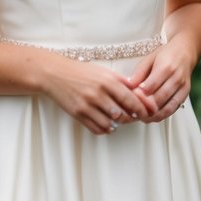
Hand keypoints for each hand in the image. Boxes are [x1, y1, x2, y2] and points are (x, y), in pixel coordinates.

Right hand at [41, 54, 157, 135]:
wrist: (55, 74)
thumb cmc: (81, 71)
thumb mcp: (103, 71)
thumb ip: (121, 82)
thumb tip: (140, 93)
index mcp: (107, 81)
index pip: (131, 100)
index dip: (141, 109)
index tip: (146, 114)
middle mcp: (98, 94)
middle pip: (122, 115)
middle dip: (130, 118)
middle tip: (131, 117)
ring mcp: (87, 105)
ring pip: (111, 124)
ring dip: (117, 124)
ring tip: (117, 120)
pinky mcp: (78, 114)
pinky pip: (97, 129)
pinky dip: (105, 129)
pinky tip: (106, 123)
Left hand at [124, 36, 194, 122]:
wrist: (184, 53)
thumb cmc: (164, 55)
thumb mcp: (148, 59)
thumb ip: (138, 73)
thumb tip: (128, 86)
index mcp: (166, 67)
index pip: (152, 85)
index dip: (140, 95)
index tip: (130, 100)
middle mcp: (176, 78)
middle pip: (160, 98)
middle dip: (145, 107)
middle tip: (132, 113)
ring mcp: (183, 88)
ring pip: (167, 107)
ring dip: (153, 115)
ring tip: (140, 118)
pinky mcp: (185, 95)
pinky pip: (173, 109)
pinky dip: (162, 115)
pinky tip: (151, 117)